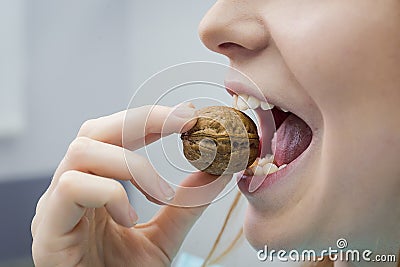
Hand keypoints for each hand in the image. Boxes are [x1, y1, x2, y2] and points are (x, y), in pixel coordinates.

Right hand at [31, 103, 230, 266]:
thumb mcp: (163, 236)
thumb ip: (185, 205)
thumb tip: (216, 171)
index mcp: (93, 185)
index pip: (115, 135)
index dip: (149, 119)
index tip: (186, 116)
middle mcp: (70, 188)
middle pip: (94, 131)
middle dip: (142, 121)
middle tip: (183, 123)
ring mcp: (53, 207)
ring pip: (83, 151)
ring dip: (131, 164)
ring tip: (159, 194)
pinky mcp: (47, 230)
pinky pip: (73, 187)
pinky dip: (111, 194)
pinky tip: (130, 219)